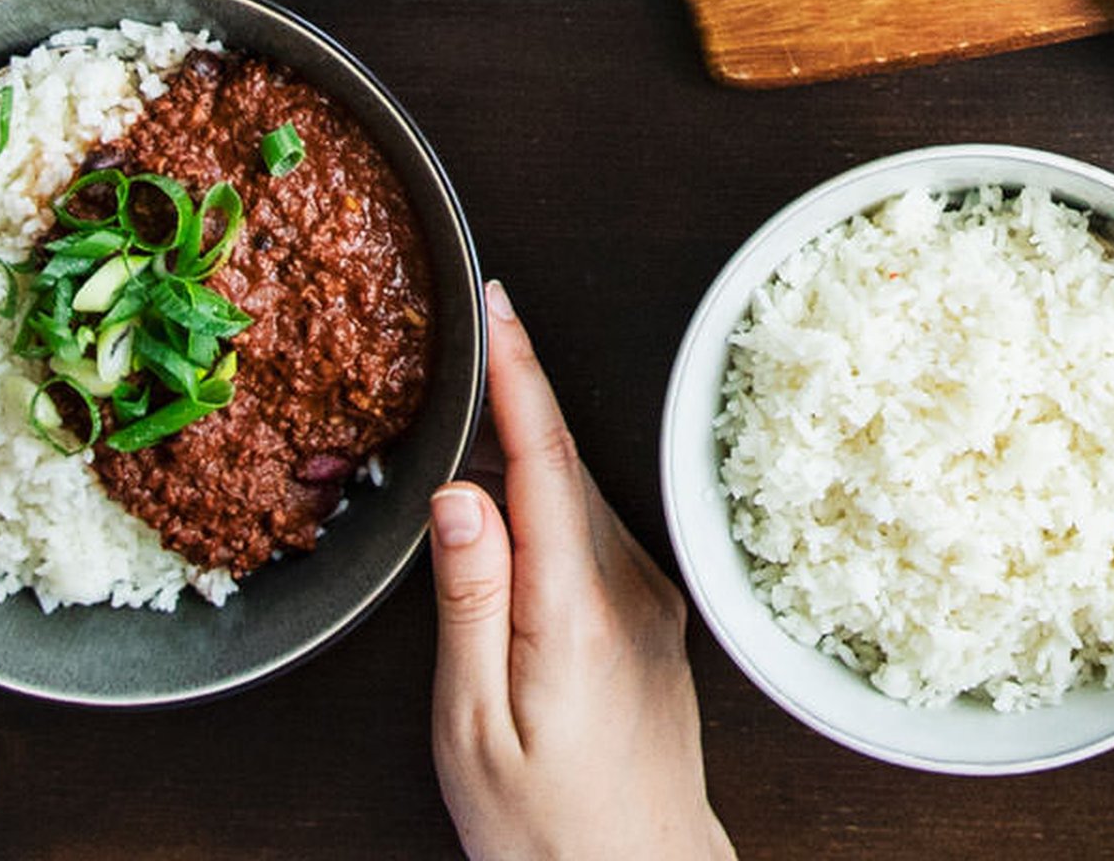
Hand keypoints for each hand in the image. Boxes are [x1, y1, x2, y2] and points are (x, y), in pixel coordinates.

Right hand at [428, 282, 728, 860]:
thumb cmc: (548, 831)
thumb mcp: (475, 726)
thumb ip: (469, 601)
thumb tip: (459, 494)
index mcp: (577, 609)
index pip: (546, 461)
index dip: (519, 374)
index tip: (497, 305)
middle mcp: (628, 588)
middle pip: (562, 465)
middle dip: (514, 393)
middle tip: (466, 334)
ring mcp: (650, 600)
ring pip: (578, 498)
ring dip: (528, 451)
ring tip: (470, 414)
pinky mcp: (654, 618)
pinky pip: (593, 536)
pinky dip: (548, 503)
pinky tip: (508, 509)